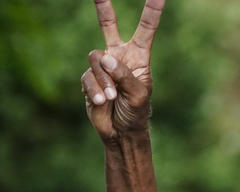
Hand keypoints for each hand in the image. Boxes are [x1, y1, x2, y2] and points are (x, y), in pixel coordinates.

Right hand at [81, 0, 164, 140]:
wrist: (121, 131)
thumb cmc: (136, 112)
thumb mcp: (138, 94)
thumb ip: (125, 75)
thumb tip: (106, 58)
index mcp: (139, 57)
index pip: (146, 30)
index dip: (151, 11)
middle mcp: (119, 56)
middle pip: (108, 26)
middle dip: (103, 8)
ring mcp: (102, 67)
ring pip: (96, 59)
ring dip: (104, 79)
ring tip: (112, 96)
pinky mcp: (88, 78)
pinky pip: (87, 77)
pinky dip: (95, 90)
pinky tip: (103, 101)